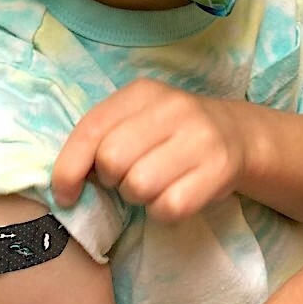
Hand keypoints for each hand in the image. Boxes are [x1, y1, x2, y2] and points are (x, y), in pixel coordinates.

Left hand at [52, 78, 245, 222]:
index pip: (91, 129)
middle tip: (126, 178)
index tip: (67, 192)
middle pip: (112, 159)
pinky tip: (173, 195)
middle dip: (111, 179)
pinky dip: (163, 211)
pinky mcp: (218, 170)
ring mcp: (200, 137)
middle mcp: (174, 108)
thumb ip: (101, 137)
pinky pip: (168, 207)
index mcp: (144, 92)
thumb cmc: (171, 132)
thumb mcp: (137, 118)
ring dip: (138, 197)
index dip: (69, 168)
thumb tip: (65, 183)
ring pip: (139, 185)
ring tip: (153, 184)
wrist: (236, 135)